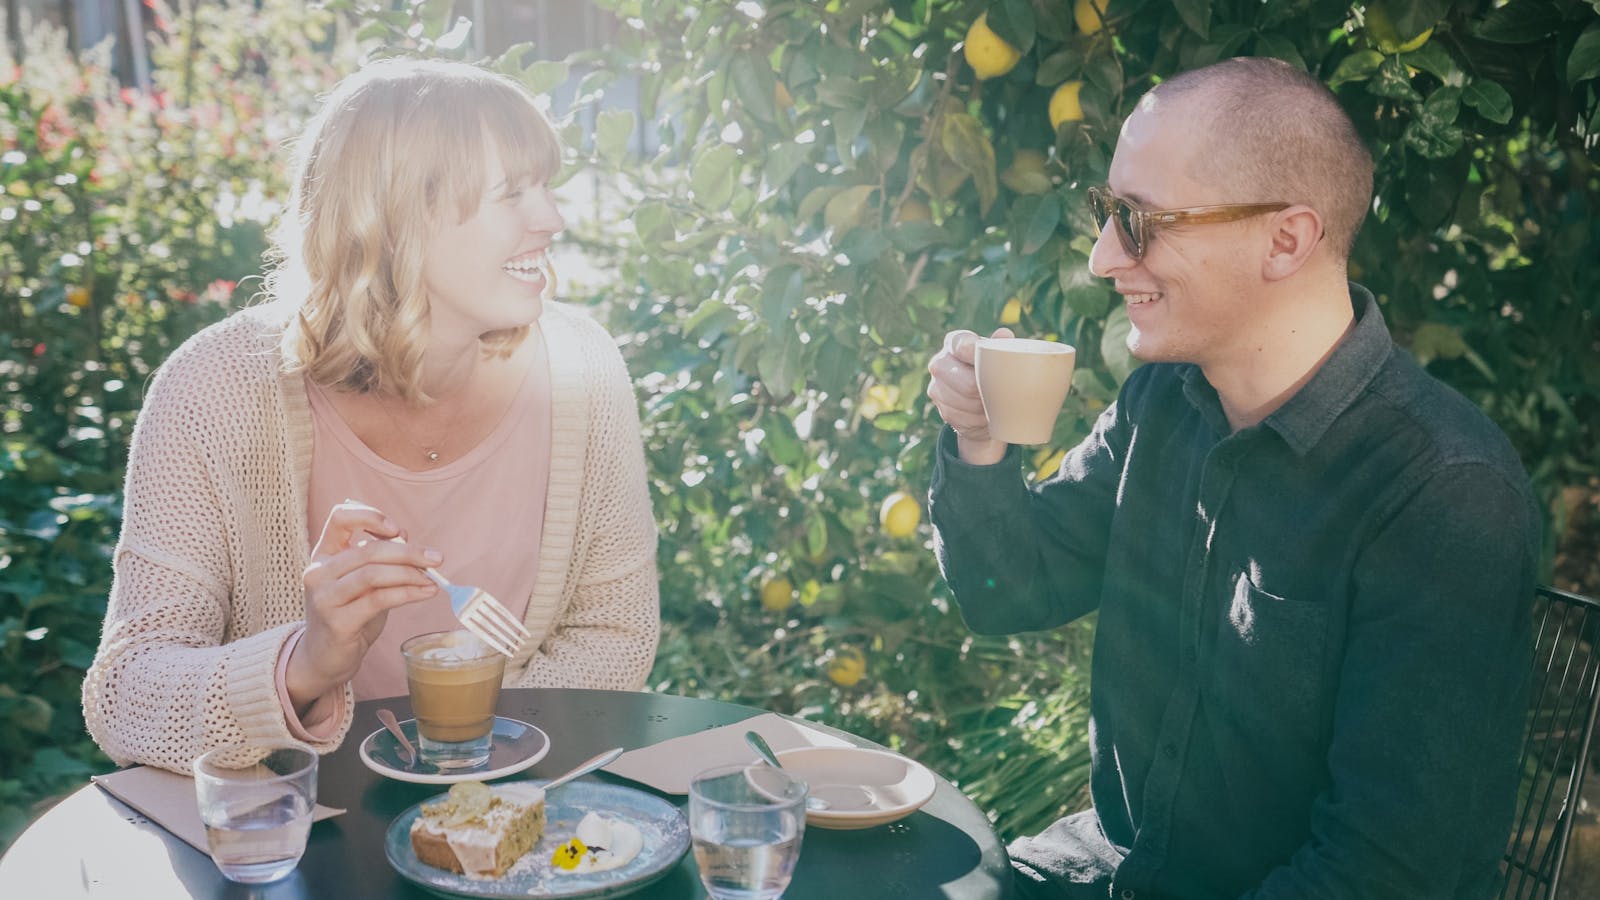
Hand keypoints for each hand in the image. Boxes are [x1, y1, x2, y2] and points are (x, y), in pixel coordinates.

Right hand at [285, 500, 440, 711]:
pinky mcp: (337, 621)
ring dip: (410, 574)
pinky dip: (408, 593)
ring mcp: (324, 597)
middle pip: (367, 549)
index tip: (397, 530)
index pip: (340, 517)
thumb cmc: (348, 615)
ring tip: (433, 579)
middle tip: (437, 558)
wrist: (325, 658)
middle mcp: (318, 572)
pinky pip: (379, 599)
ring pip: (373, 573)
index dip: (370, 516)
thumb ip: (379, 559)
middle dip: (408, 552)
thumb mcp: (364, 582)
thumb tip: (405, 535)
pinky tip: (426, 593)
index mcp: (323, 554)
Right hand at [926, 327, 1013, 464]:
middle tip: (1003, 394)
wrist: (980, 400)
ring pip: (965, 403)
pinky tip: (986, 415)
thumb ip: (1002, 344)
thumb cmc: (992, 369)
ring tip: (996, 404)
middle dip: (986, 392)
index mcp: (954, 342)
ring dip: (984, 407)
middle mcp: (939, 362)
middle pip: (966, 383)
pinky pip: (962, 418)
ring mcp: (936, 387)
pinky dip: (977, 420)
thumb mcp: (999, 355)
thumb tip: (1003, 334)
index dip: (977, 356)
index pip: (963, 346)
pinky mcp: (940, 409)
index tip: (991, 365)